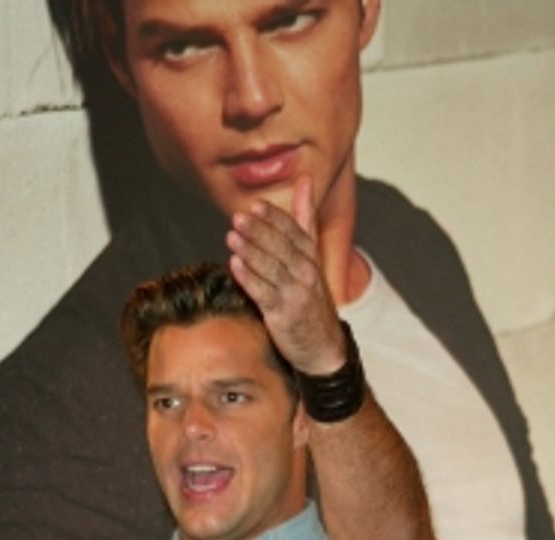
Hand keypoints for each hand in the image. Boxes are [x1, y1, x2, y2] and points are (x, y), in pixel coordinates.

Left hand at [226, 177, 345, 375]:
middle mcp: (306, 272)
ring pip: (271, 268)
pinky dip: (249, 279)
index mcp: (310, 256)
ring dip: (251, 251)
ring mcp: (295, 294)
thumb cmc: (310, 296)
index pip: (293, 231)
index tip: (256, 206)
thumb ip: (305, 219)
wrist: (322, 344)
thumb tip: (304, 180)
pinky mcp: (283, 315)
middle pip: (281, 247)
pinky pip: (264, 294)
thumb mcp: (311, 255)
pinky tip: (234, 266)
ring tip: (231, 237)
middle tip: (238, 218)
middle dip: (259, 231)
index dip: (274, 218)